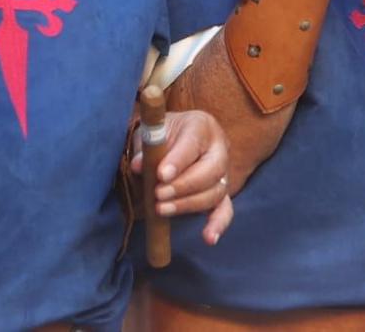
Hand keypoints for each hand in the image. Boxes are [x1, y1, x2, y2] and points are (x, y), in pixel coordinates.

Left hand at [131, 108, 233, 242]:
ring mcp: (223, 173)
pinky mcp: (221, 194)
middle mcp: (219, 148)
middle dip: (183, 185)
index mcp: (201, 125)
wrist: (174, 140)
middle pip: (211, 170)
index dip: (178, 160)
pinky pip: (225, 210)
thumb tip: (139, 166)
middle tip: (158, 194)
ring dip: (188, 204)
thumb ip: (146, 147)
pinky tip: (208, 238)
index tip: (161, 175)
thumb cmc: (162, 135)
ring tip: (161, 209)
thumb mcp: (151, 134)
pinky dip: (218, 224)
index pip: (193, 143)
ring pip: (215, 192)